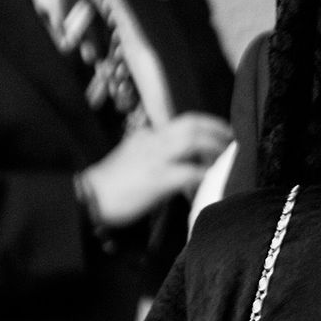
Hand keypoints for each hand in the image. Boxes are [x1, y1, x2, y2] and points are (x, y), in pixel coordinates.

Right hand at [81, 113, 232, 228]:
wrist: (88, 198)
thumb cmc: (112, 183)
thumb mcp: (133, 155)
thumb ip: (154, 150)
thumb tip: (179, 157)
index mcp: (148, 135)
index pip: (184, 121)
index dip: (208, 124)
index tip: (222, 132)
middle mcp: (153, 141)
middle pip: (193, 125)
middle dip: (217, 130)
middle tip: (233, 140)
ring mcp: (156, 159)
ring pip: (194, 142)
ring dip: (215, 148)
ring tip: (226, 157)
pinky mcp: (158, 179)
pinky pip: (189, 172)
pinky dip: (204, 174)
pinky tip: (212, 180)